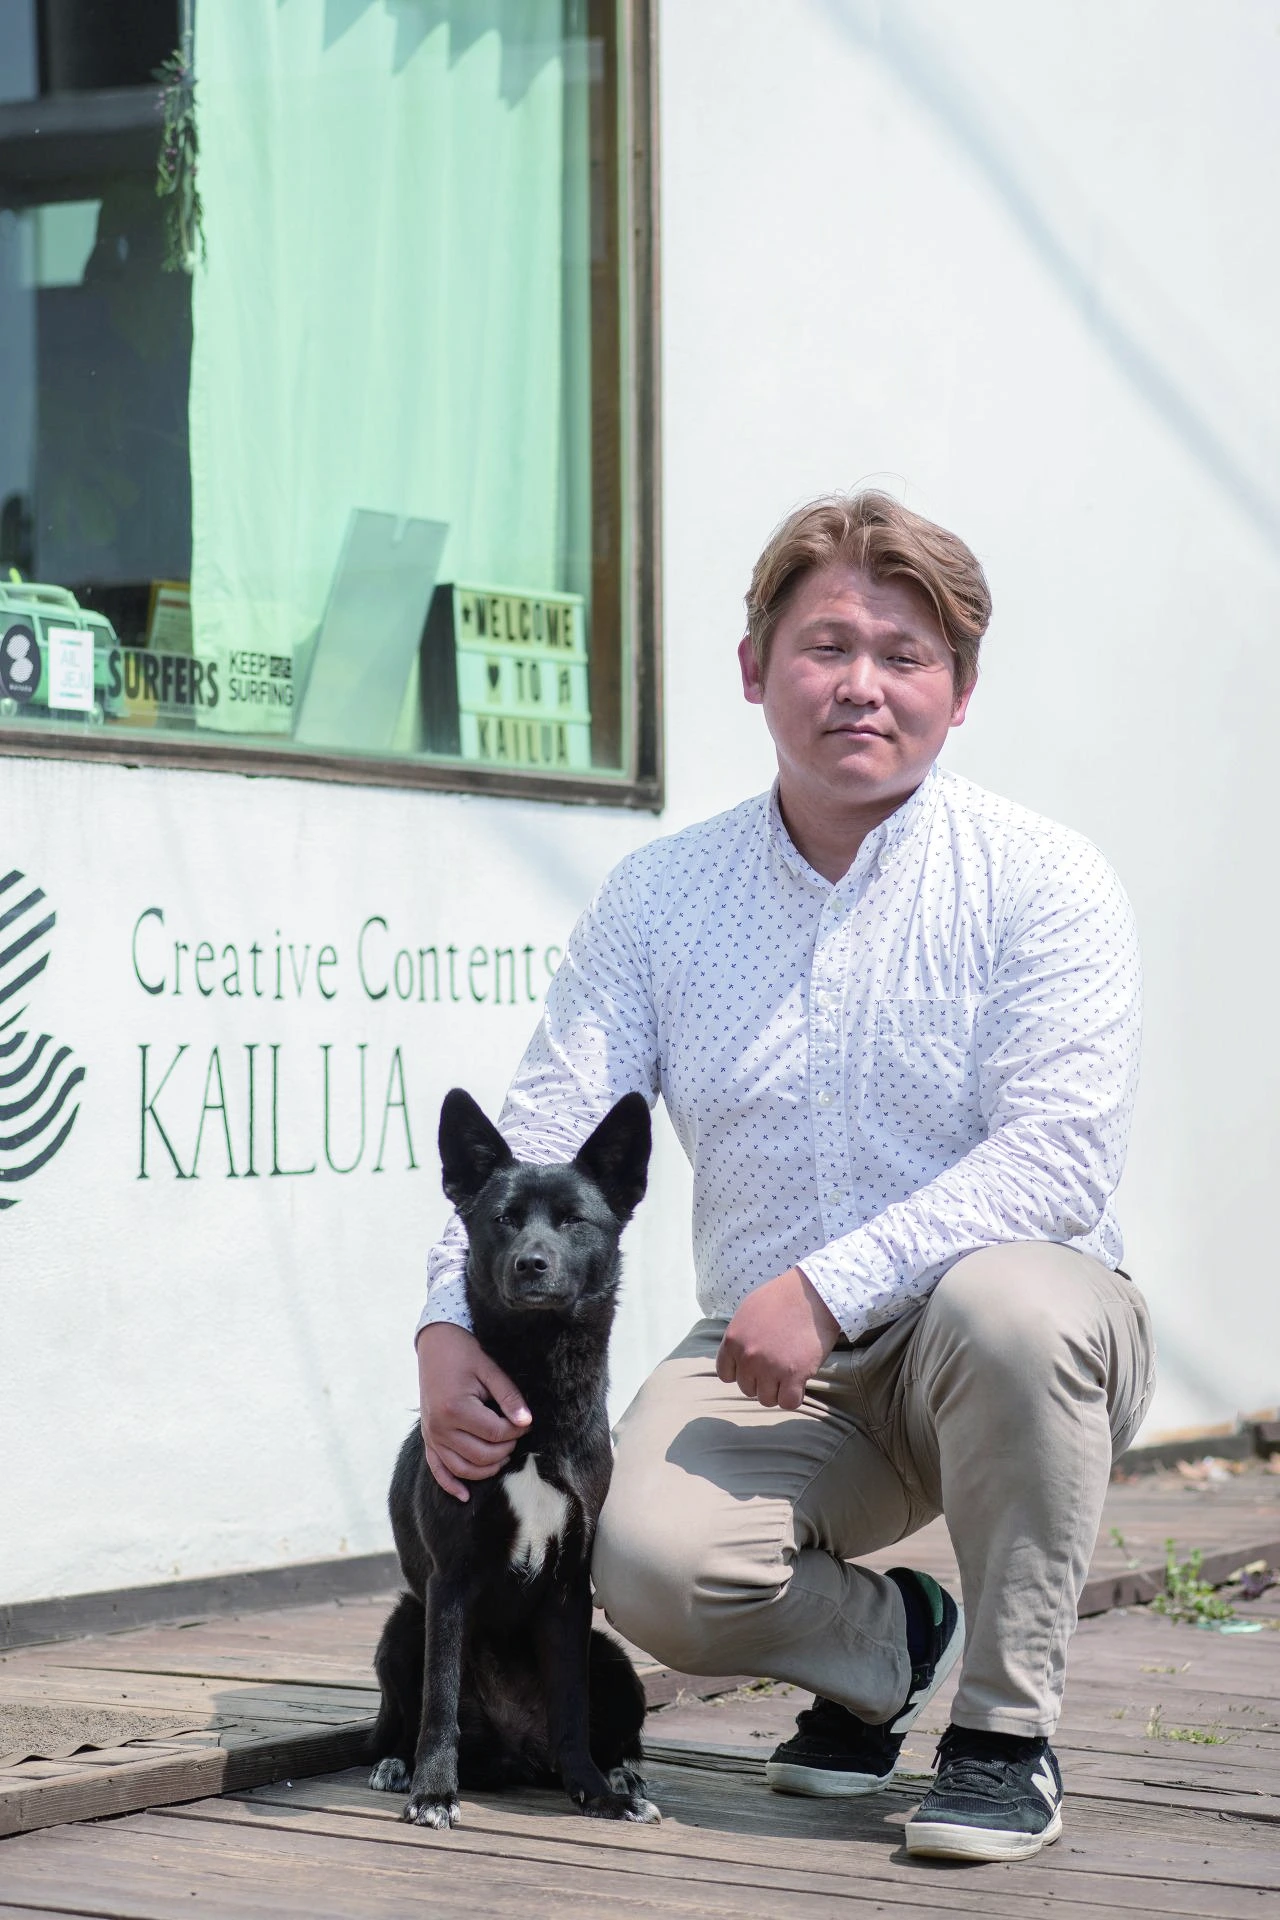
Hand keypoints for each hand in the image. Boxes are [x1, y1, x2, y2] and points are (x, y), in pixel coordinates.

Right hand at [417, 1322, 531, 1500]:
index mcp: (456, 1408)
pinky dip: (450, 1485)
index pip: (495, 1433)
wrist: (436, 1342)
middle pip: (480, 1455)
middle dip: (505, 1449)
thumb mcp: (490, 1368)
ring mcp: (431, 1435)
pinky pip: (437, 1469)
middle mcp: (440, 1427)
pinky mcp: (427, 1438)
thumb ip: (509, 1397)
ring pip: (462, 1468)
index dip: (516, 1431)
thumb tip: (527, 1422)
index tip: (527, 1422)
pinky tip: (464, 1496)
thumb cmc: (465, 1352)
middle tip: (517, 1434)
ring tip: (504, 1456)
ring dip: (486, 1468)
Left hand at [716, 1267, 840, 1410]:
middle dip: (761, 1381)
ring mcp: (770, 1368)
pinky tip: (799, 1384)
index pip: (726, 1375)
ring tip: (788, 1374)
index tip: (755, 1367)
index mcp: (733, 1340)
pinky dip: (794, 1397)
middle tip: (777, 1366)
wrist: (813, 1293)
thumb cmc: (782, 1296)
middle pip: (747, 1388)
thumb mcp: (748, 1310)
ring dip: (777, 1390)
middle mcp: (747, 1357)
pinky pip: (788, 1402)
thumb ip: (740, 1335)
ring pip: (766, 1399)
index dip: (741, 1372)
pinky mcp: (794, 1375)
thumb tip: (738, 1352)